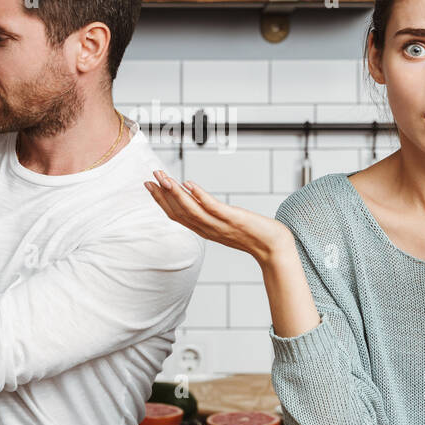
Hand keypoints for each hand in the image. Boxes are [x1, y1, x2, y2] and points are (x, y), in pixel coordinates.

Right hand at [144, 169, 293, 265]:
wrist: (274, 247)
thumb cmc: (254, 234)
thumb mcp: (226, 224)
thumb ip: (211, 214)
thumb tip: (197, 196)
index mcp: (205, 230)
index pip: (176, 216)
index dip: (161, 201)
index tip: (150, 186)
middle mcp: (208, 229)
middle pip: (179, 213)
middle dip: (162, 195)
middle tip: (150, 178)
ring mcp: (219, 225)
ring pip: (191, 210)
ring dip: (175, 193)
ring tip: (164, 178)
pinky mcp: (233, 219)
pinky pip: (212, 208)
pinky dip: (199, 196)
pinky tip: (190, 184)